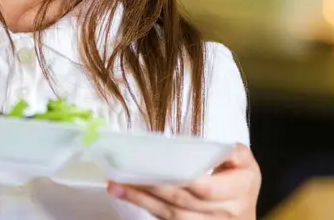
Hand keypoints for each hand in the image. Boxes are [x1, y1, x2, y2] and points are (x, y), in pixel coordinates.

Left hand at [108, 144, 260, 218]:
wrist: (243, 214)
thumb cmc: (239, 181)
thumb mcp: (244, 162)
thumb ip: (231, 152)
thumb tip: (214, 147)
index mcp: (238, 191)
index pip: (205, 188)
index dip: (180, 179)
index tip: (154, 166)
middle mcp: (224, 213)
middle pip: (182, 201)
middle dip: (150, 188)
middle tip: (122, 174)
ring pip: (171, 215)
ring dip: (141, 201)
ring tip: (116, 186)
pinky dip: (148, 209)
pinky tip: (128, 197)